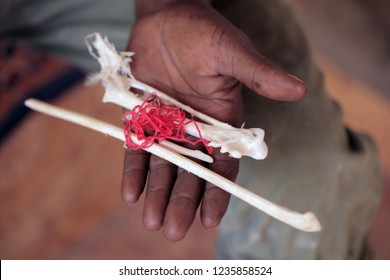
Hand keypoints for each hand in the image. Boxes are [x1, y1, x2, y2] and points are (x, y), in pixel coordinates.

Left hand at [121, 0, 306, 240]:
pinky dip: (134, 171)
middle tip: (173, 231)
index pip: (223, 165)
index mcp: (221, 122)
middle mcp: (194, 130)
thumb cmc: (204, 32)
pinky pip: (136, 149)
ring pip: (163, 167)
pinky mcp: (140, 118)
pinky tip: (130, 194)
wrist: (166, 16)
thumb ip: (259, 74)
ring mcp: (166, 126)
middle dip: (182, 202)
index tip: (210, 219)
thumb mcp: (232, 53)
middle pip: (191, 174)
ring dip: (157, 194)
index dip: (218, 192)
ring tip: (150, 221)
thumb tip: (299, 90)